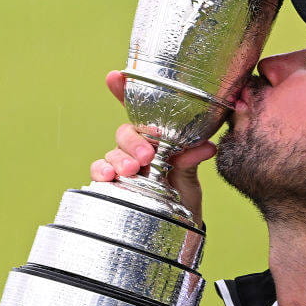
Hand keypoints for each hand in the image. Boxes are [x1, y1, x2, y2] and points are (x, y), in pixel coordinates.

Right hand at [90, 71, 216, 224]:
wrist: (178, 229)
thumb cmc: (184, 198)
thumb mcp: (191, 180)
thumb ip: (192, 161)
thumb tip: (206, 146)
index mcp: (157, 139)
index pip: (141, 111)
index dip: (125, 91)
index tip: (115, 76)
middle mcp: (137, 148)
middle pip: (126, 132)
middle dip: (133, 141)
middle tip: (146, 156)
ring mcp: (123, 165)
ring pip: (113, 151)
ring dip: (119, 158)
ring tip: (131, 169)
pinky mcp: (113, 184)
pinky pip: (100, 171)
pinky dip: (101, 170)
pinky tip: (107, 175)